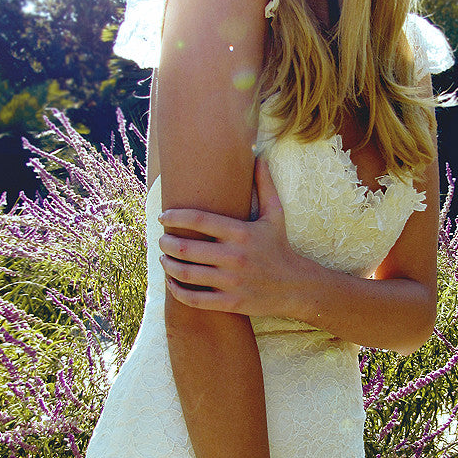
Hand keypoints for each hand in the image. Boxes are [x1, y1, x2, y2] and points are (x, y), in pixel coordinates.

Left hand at [158, 158, 301, 317]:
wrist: (296, 287)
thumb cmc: (279, 247)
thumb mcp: (275, 214)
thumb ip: (264, 184)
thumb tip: (258, 154)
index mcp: (242, 232)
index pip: (199, 220)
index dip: (175, 217)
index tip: (163, 217)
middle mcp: (235, 257)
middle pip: (185, 248)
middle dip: (166, 243)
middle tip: (161, 240)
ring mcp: (232, 282)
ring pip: (186, 274)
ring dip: (167, 265)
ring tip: (163, 259)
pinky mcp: (230, 303)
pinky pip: (194, 299)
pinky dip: (176, 290)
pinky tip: (172, 281)